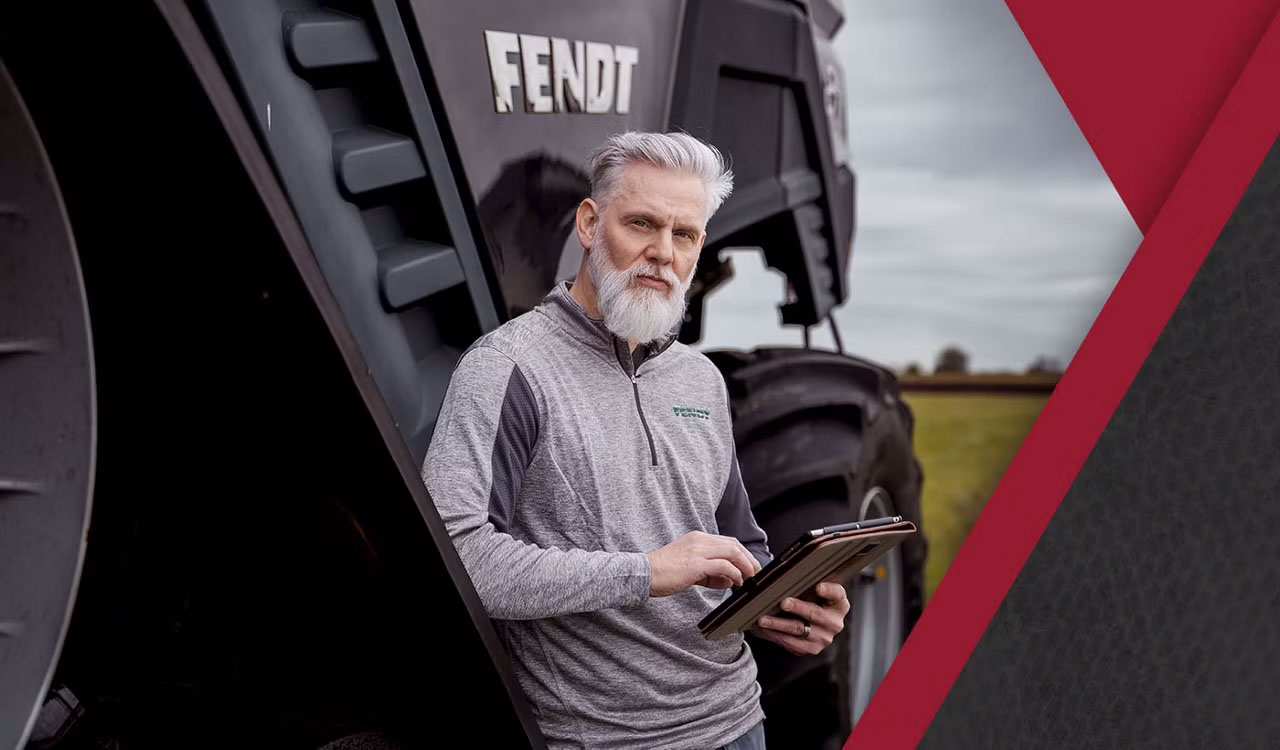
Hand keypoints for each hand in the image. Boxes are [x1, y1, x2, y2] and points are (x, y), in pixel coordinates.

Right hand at [647, 531, 762, 596]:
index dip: (742, 553)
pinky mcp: (696, 564)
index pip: (727, 541)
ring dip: (745, 565)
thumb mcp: (691, 570)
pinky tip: (736, 582)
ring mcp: (698, 550)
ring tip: (751, 577)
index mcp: (697, 538)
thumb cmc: (663, 573)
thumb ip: (710, 574)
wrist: (643, 574)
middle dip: (748, 558)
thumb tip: (729, 580)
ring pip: (732, 551)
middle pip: (733, 544)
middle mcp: (699, 540)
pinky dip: (734, 573)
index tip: (750, 566)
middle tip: (756, 572)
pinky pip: (724, 566)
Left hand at [751, 581, 849, 655]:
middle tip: (783, 603)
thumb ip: (808, 582)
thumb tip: (790, 570)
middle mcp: (834, 622)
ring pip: (798, 630)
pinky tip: (763, 629)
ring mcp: (823, 638)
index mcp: (839, 603)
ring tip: (763, 619)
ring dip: (778, 624)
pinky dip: (774, 635)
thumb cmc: (810, 600)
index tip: (818, 587)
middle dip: (797, 607)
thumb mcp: (814, 590)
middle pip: (815, 613)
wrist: (810, 624)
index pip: (837, 594)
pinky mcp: (811, 649)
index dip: (828, 590)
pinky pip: (790, 643)